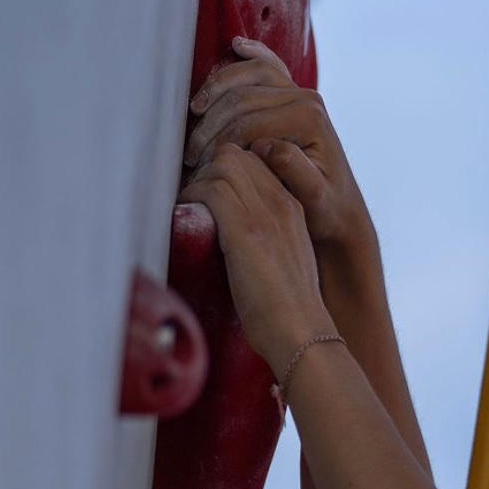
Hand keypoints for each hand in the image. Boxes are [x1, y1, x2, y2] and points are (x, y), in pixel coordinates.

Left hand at [178, 143, 335, 380]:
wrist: (302, 333)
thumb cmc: (287, 311)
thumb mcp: (282, 262)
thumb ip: (264, 240)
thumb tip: (230, 240)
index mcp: (292, 208)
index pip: (253, 162)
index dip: (222, 170)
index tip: (205, 193)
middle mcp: (281, 204)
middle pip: (235, 155)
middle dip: (205, 168)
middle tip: (189, 196)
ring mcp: (265, 214)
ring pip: (221, 165)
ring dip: (196, 182)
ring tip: (186, 207)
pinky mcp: (245, 230)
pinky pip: (210, 190)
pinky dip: (192, 198)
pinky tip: (186, 219)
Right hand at [184, 37, 373, 256]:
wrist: (341, 211)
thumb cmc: (326, 211)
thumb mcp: (315, 199)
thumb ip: (294, 170)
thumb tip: (265, 145)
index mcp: (309, 119)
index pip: (248, 122)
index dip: (218, 143)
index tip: (199, 168)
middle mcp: (307, 99)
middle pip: (241, 97)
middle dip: (209, 123)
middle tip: (190, 154)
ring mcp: (299, 93)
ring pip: (246, 76)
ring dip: (214, 91)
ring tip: (194, 114)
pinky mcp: (292, 95)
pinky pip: (267, 65)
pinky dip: (250, 54)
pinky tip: (236, 46)